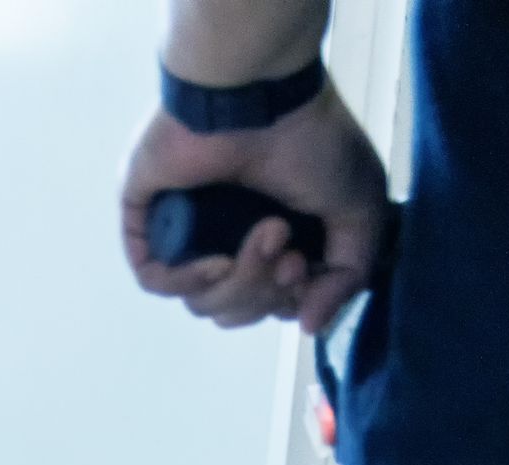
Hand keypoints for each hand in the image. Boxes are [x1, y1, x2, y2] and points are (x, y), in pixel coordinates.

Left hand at [121, 84, 387, 333]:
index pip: (267, 304)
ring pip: (202, 302)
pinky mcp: (148, 218)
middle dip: (265, 291)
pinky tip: (214, 259)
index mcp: (267, 235)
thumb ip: (347, 277)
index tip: (301, 265)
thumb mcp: (360, 212)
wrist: (263, 93)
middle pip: (237, 311)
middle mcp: (225, 236)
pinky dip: (188, 280)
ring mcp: (185, 230)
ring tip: (263, 232)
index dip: (285, 301)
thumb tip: (307, 326)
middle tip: (283, 247)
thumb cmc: (314, 139)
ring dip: (240, 282)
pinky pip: (155, 280)